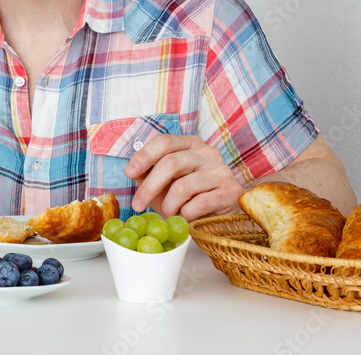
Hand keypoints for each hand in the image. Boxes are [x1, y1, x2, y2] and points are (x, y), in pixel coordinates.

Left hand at [124, 134, 242, 220]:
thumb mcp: (166, 183)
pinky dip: (185, 215)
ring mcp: (221, 171)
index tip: (129, 172)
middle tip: (137, 206)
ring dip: (168, 206)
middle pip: (171, 163)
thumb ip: (149, 173)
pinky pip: (199, 204)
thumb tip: (132, 170)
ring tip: (167, 215)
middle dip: (149, 187)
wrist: (219, 217)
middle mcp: (208, 153)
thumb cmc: (188, 197)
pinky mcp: (230, 191)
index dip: (144, 156)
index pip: (164, 142)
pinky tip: (185, 218)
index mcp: (191, 144)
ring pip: (183, 187)